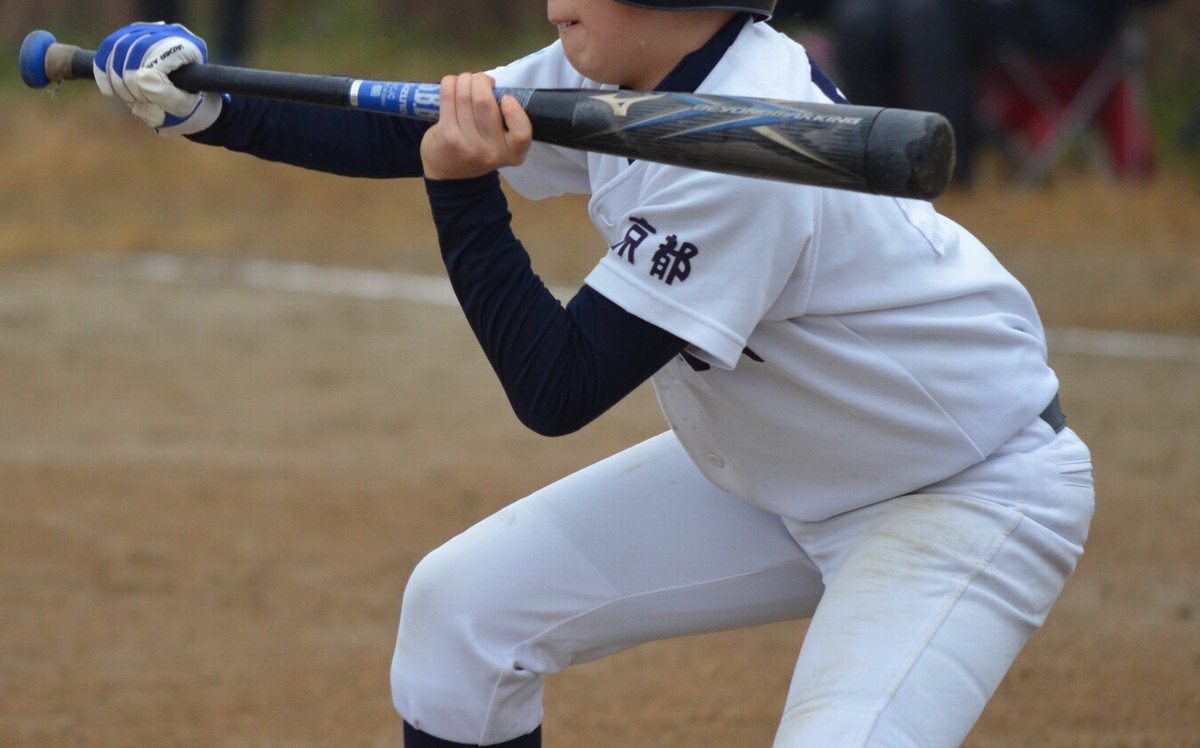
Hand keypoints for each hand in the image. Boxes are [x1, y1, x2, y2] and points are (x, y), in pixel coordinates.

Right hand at [93, 22, 222, 135]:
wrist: (182, 98)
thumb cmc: (185, 103)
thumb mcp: (182, 105)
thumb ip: (166, 95)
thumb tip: (141, 78)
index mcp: (190, 48)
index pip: (158, 57)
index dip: (145, 80)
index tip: (145, 100)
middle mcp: (171, 32)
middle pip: (136, 48)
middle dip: (129, 80)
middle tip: (135, 100)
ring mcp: (150, 30)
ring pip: (119, 46)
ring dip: (117, 77)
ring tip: (128, 97)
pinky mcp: (131, 34)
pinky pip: (109, 46)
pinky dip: (103, 69)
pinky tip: (109, 90)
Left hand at [421, 73, 532, 179]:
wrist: (450, 176)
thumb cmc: (478, 150)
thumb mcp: (501, 142)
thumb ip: (504, 120)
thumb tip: (492, 86)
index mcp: (513, 153)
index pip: (522, 133)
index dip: (515, 111)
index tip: (506, 99)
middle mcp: (492, 152)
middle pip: (486, 103)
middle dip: (481, 81)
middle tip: (479, 81)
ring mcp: (468, 145)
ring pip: (466, 96)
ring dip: (464, 80)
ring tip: (465, 81)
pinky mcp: (448, 136)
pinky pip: (448, 98)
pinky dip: (450, 83)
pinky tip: (452, 84)